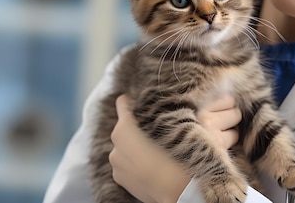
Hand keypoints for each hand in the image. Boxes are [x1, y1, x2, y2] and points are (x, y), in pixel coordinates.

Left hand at [109, 94, 241, 202]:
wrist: (180, 193)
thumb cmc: (180, 157)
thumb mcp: (176, 128)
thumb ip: (160, 114)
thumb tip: (157, 105)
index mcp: (125, 128)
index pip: (123, 103)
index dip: (136, 101)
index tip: (149, 103)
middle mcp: (115, 145)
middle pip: (125, 125)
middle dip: (138, 125)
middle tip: (160, 127)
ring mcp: (116, 163)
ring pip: (126, 145)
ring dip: (137, 143)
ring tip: (158, 148)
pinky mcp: (119, 179)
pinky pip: (126, 161)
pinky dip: (136, 160)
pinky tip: (152, 163)